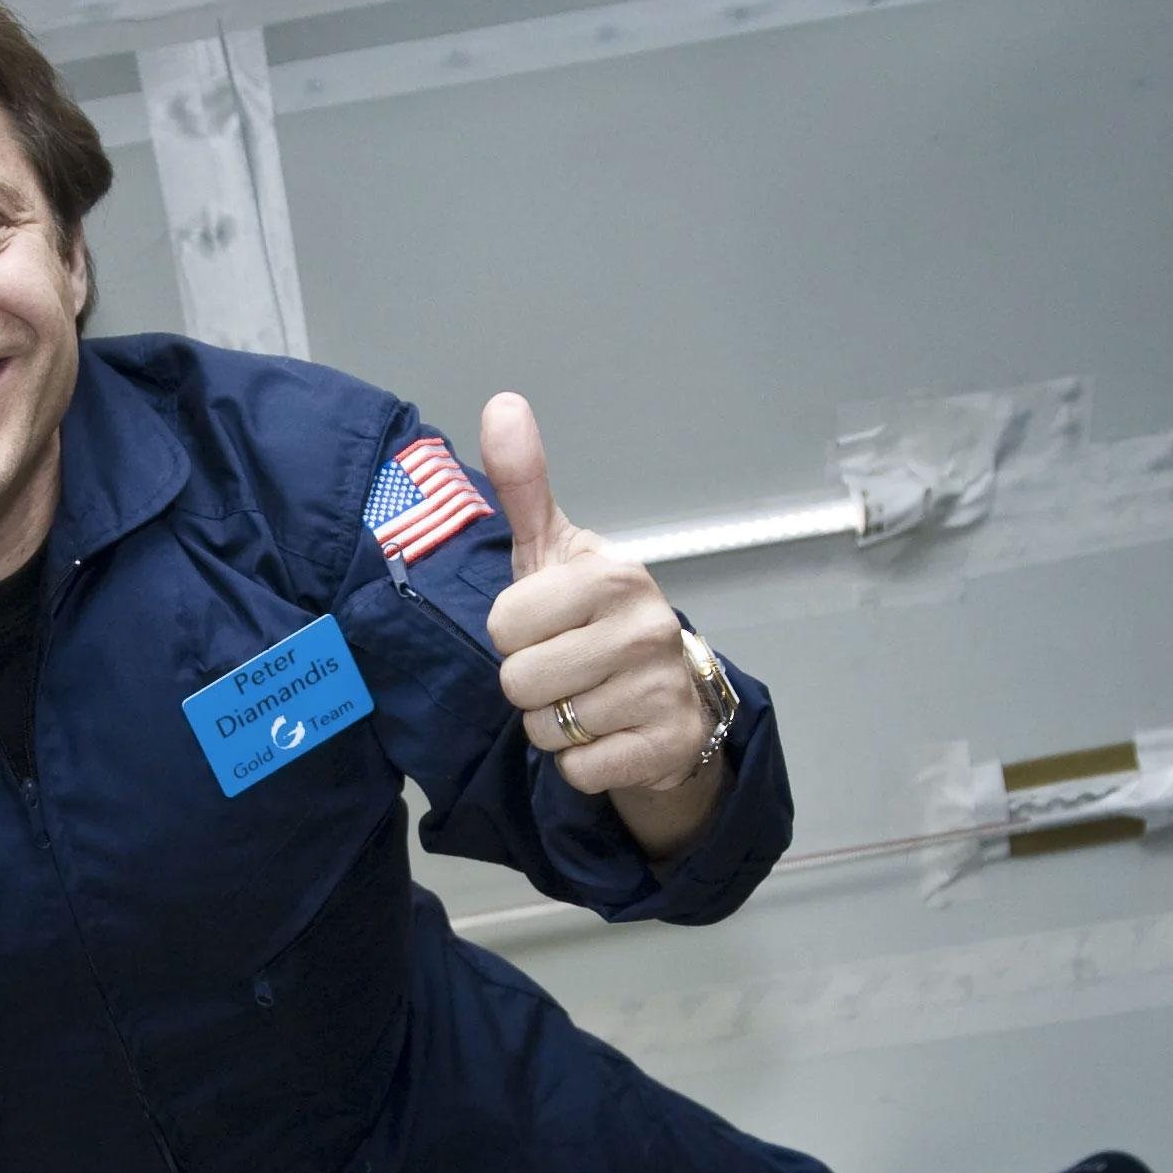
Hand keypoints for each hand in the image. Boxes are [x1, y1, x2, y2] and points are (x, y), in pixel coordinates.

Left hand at [478, 393, 711, 800]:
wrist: (669, 699)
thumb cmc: (593, 621)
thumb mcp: (554, 553)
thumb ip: (524, 484)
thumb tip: (502, 403)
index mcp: (611, 575)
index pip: (505, 623)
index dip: (512, 634)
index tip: (543, 628)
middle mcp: (645, 626)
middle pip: (519, 681)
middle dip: (529, 686)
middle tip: (562, 672)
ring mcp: (662, 688)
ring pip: (547, 729)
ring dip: (554, 727)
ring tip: (585, 701)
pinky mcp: (667, 745)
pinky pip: (579, 770)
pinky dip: (581, 764)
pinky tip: (606, 736)